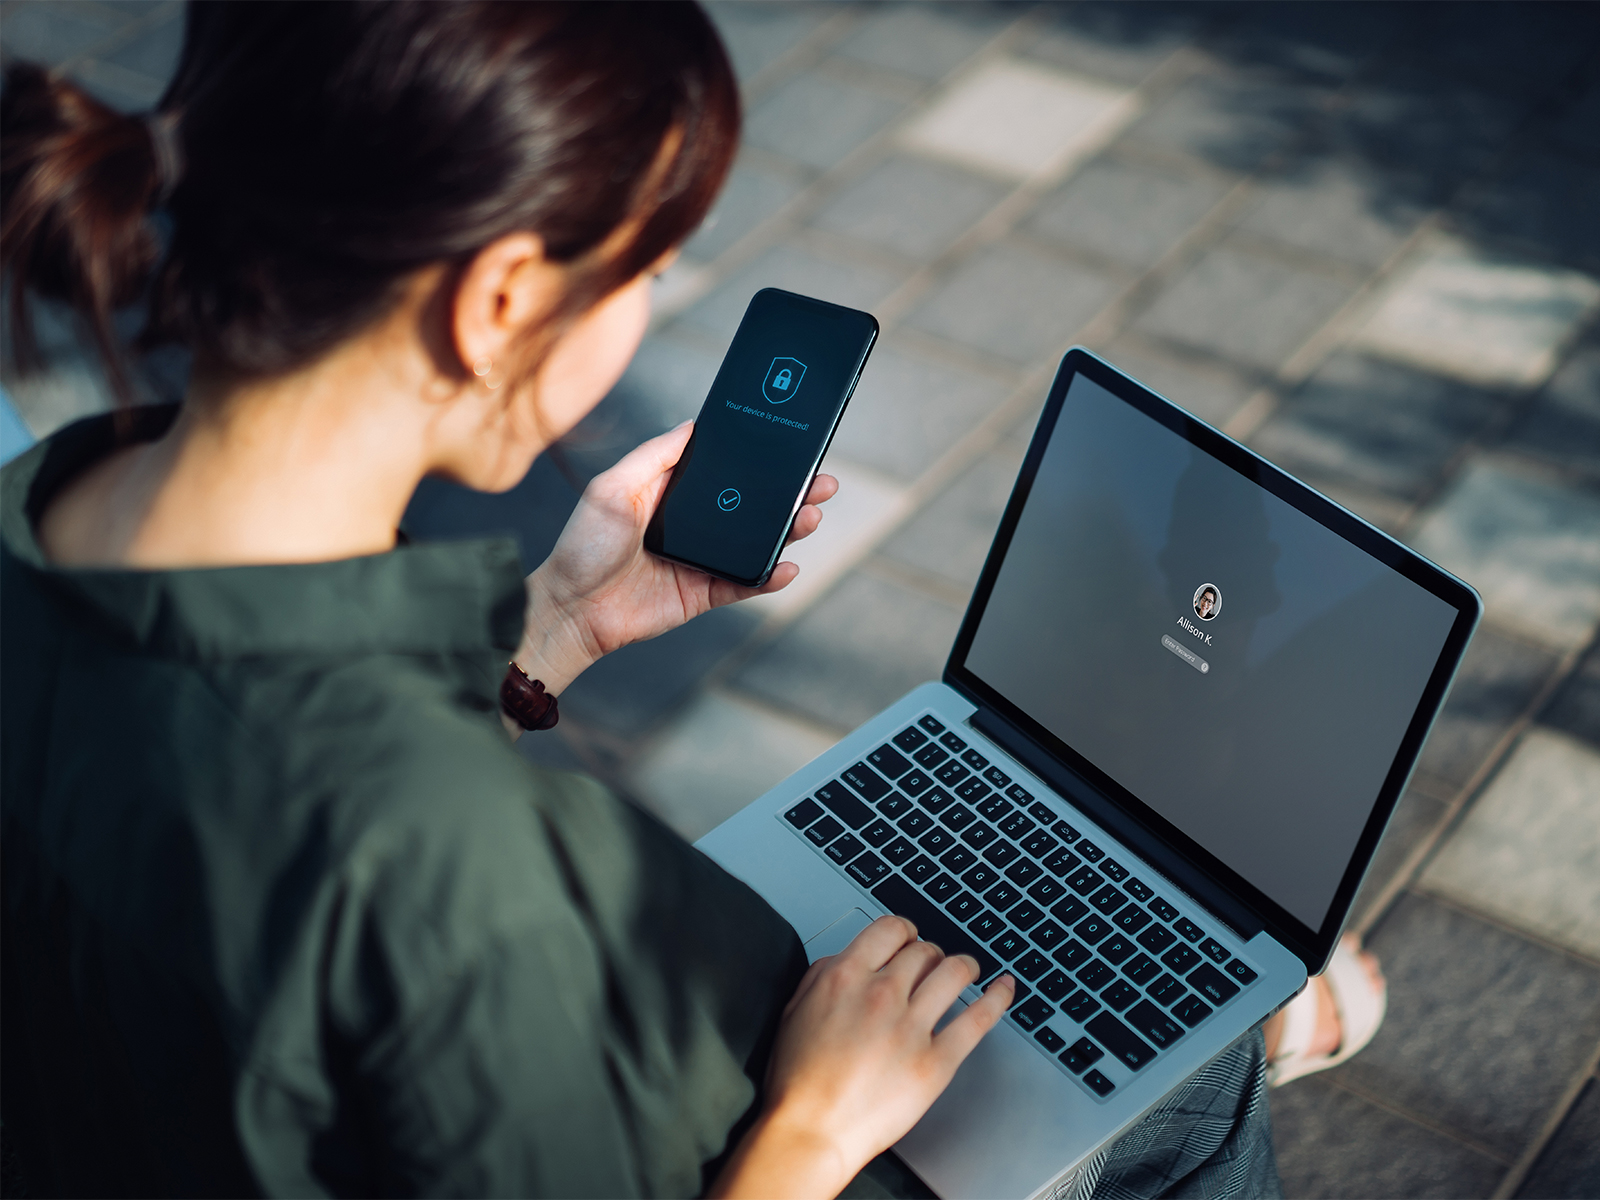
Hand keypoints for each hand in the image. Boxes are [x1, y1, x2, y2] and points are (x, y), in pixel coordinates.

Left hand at [515, 422, 837, 693]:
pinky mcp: (703, 594)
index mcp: (672, 493)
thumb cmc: (582, 546)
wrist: (570, 610)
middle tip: (821, 482)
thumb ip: (655, 456)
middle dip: (789, 494)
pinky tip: (787, 565)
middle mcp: (692, 524)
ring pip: (756, 542)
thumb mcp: (613, 487)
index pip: (725, 471)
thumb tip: (693, 425)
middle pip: (751, 505)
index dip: (757, 460)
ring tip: (810, 517)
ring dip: (787, 531)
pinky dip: (769, 577)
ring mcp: (702, 559)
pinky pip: (745, 583)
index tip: (789, 445)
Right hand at [711, 917, 1014, 1198]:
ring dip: (963, 965)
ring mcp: (912, 1028)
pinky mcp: (936, 1062)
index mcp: (846, 977)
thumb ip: (826, 973)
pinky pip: (977, 1019)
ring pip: (954, 972)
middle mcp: (882, 994)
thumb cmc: (799, 1079)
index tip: (909, 938)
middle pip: (924, 950)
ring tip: (967, 969)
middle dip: (929, 953)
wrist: (811, 1130)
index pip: (891, 928)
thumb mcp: (797, 1008)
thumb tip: (852, 956)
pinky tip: (1005, 987)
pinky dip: (997, 998)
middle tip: (930, 964)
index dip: (905, 930)